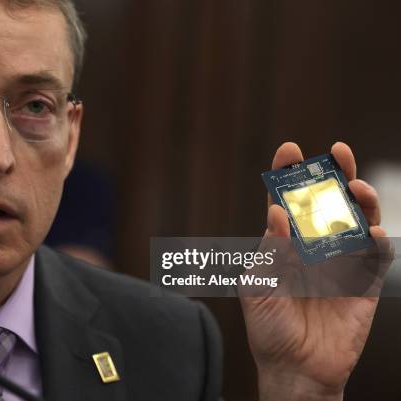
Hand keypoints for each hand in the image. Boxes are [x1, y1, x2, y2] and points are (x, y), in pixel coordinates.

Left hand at [240, 142, 393, 400]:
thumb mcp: (258, 287)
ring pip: (355, 220)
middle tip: (336, 152)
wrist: (295, 367)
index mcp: (282, 244)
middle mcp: (312, 247)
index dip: (289, 176)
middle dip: (332, 174)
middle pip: (326, 202)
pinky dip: (376, 238)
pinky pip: (376, 254)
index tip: (290, 150)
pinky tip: (368, 231)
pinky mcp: (363, 282)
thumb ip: (269, 250)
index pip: (287, 201)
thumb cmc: (268, 327)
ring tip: (355, 188)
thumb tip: (277, 212)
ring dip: (359, 200)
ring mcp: (340, 262)